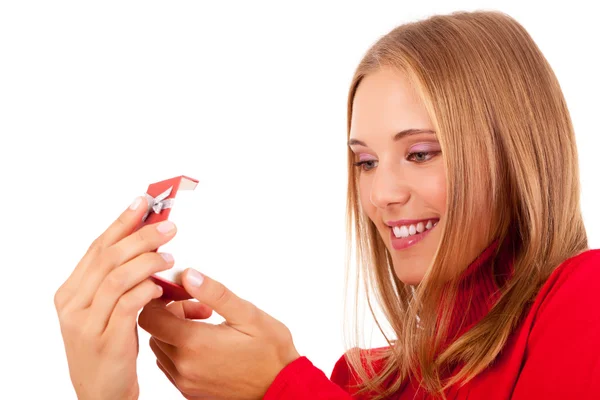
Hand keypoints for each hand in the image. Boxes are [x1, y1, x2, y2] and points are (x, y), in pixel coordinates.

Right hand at [54, 197, 176, 399]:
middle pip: (108, 258)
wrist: (102, 393)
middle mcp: (72, 304)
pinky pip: (127, 305)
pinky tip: (161, 285)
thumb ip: (121, 279)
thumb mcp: (108, 309)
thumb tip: (153, 243)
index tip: (143, 202)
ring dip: (147, 261)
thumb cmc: (110, 346)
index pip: (98, 247)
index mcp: (70, 291)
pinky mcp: (105, 341)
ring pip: (116, 278)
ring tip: (170, 256)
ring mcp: (86, 323)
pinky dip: (146, 290)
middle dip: (141, 236)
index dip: (122, 222)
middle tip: (169, 227)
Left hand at [138, 270, 300, 399]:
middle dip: (171, 313)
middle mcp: (184, 366)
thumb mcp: (247, 314)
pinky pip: (170, 366)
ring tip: (206, 325)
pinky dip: (180, 350)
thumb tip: (188, 275)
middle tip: (201, 308)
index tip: (181, 291)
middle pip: (154, 331)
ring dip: (175, 332)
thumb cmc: (270, 351)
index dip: (161, 298)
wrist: (281, 387)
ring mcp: (185, 382)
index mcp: (195, 344)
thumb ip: (215, 293)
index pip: (150, 316)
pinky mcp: (190, 392)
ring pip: (160, 348)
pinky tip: (205, 344)